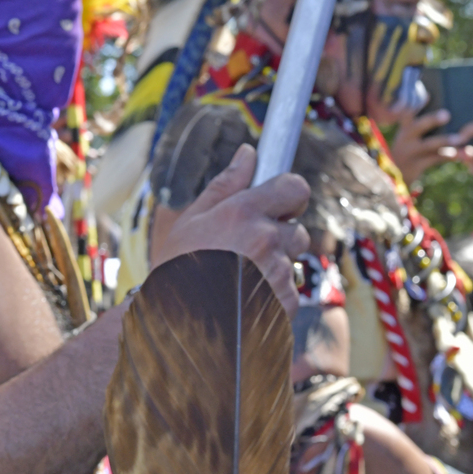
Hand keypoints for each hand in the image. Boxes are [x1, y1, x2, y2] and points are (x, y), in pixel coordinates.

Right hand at [151, 144, 309, 315]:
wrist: (175, 321)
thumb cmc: (178, 266)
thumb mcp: (193, 219)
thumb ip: (226, 184)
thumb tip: (248, 152)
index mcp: (244, 212)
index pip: (295, 187)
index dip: (289, 194)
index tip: (277, 204)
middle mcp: (266, 239)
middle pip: (297, 228)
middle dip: (279, 236)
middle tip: (246, 250)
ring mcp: (278, 272)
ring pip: (292, 261)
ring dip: (275, 266)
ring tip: (241, 279)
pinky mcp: (285, 303)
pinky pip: (291, 291)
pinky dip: (275, 294)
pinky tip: (246, 299)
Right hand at [385, 103, 454, 184]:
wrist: (396, 174)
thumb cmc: (411, 148)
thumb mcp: (410, 136)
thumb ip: (423, 124)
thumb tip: (440, 105)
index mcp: (405, 127)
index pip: (407, 112)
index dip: (416, 103)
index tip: (428, 94)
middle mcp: (405, 138)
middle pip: (417, 126)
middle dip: (432, 120)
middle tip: (447, 114)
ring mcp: (410, 152)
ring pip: (429, 144)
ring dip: (446, 140)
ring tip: (461, 139)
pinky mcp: (417, 165)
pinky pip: (436, 159)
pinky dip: (450, 156)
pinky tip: (462, 154)